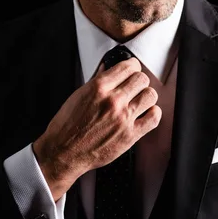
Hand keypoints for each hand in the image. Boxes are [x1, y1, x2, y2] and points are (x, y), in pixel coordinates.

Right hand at [32, 57, 160, 199]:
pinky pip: (154, 118)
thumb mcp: (78, 95)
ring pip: (150, 95)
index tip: (132, 70)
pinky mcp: (130, 135)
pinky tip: (145, 113)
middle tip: (134, 87)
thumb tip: (107, 68)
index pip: (128, 66)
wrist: (64, 152)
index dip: (132, 66)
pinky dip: (153, 113)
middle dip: (138, 81)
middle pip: (141, 79)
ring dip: (146, 96)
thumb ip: (97, 80)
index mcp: (99, 88)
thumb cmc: (67, 126)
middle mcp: (113, 101)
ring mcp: (123, 118)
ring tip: (139, 100)